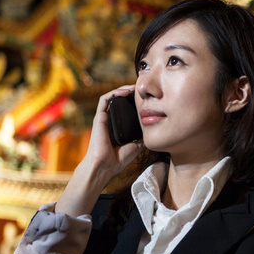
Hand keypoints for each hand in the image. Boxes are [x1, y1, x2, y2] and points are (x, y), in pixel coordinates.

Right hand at [56, 85, 142, 216]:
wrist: (104, 167)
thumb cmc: (118, 160)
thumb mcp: (136, 146)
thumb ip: (143, 137)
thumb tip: (154, 130)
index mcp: (118, 126)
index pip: (126, 109)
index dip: (135, 101)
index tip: (147, 97)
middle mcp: (110, 120)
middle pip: (120, 101)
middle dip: (131, 93)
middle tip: (143, 89)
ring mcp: (104, 118)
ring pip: (112, 97)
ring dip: (123, 89)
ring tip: (135, 86)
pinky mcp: (99, 117)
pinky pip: (105, 99)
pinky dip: (115, 92)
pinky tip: (126, 91)